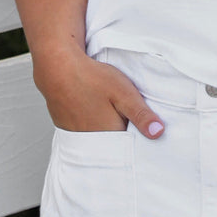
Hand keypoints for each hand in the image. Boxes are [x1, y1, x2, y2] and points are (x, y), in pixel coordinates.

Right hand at [33, 48, 165, 138]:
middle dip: (122, 136)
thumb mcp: (124, 93)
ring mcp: (75, 134)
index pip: (127, 149)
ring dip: (105, 130)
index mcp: (108, 136)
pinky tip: (93, 111)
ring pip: (97, 138)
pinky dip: (90, 125)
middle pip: (112, 145)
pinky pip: (83, 132)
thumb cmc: (91, 78)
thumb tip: (158, 133)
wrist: (57, 66)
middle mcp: (90, 141)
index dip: (136, 140)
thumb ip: (141, 115)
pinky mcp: (65, 126)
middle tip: (126, 118)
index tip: (143, 132)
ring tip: (109, 113)